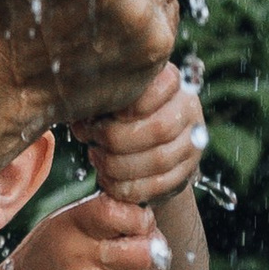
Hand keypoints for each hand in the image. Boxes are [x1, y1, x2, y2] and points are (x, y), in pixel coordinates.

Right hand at [0, 197, 166, 269]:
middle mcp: (77, 258)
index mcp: (70, 226)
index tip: (140, 227)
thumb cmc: (46, 261)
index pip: (125, 214)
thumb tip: (150, 220)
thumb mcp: (61, 227)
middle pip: (143, 253)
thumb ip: (100, 217)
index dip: (143, 221)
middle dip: (151, 255)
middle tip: (144, 257)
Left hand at [76, 62, 205, 207]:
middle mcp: (188, 108)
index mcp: (170, 82)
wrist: (145, 145)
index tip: (105, 113)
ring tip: (97, 160)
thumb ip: (100, 98)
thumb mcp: (111, 98)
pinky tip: (107, 180)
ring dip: (119, 165)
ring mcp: (192, 141)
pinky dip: (127, 187)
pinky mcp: (187, 171)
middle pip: (159, 128)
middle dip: (116, 139)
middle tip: (93, 141)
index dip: (133, 102)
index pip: (165, 83)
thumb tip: (76, 109)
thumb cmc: (117, 113)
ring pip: (159, 160)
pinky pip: (159, 186)